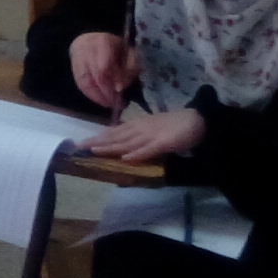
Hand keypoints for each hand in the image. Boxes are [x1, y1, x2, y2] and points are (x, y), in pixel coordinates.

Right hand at [67, 31, 135, 112]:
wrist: (93, 40)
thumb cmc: (116, 47)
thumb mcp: (129, 52)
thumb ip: (129, 68)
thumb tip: (120, 88)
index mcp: (102, 42)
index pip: (104, 67)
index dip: (112, 82)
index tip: (120, 92)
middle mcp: (86, 49)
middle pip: (94, 76)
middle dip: (106, 93)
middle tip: (116, 103)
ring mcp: (77, 58)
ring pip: (85, 82)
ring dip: (97, 96)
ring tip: (108, 103)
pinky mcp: (73, 68)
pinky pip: (80, 84)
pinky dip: (90, 94)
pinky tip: (100, 99)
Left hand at [85, 105, 205, 162]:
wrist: (198, 120)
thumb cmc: (175, 126)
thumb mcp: (153, 130)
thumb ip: (140, 137)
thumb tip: (124, 146)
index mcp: (138, 126)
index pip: (115, 132)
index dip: (99, 137)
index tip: (82, 142)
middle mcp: (141, 129)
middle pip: (116, 136)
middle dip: (98, 141)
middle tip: (79, 146)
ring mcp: (152, 136)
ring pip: (127, 142)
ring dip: (110, 146)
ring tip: (94, 150)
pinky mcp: (164, 143)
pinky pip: (149, 149)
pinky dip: (137, 154)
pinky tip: (125, 158)